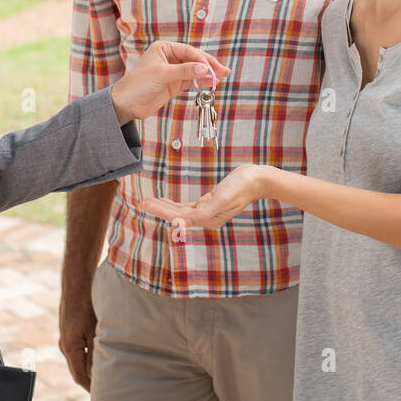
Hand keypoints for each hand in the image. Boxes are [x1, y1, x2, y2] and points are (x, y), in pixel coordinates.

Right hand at [58, 289, 96, 391]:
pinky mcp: (68, 332)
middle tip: (104, 386)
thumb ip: (94, 354)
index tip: (100, 392)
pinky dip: (86, 356)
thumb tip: (95, 375)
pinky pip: (77, 350)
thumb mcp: (93, 332)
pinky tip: (98, 355)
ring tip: (104, 372)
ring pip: (77, 360)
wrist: (76, 285)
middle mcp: (64, 346)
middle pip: (77, 371)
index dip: (90, 387)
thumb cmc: (86, 306)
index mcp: (70, 348)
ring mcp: (65, 339)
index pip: (79, 376)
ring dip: (88, 367)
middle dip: (89, 379)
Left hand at [109, 40, 230, 124]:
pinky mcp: (174, 84)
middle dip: (209, 65)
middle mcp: (169, 58)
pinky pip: (191, 80)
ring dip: (208, 74)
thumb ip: (184, 71)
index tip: (211, 69)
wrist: (126, 104)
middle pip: (194, 59)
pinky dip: (201, 82)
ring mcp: (173, 71)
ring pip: (195, 70)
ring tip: (222, 77)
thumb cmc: (137, 84)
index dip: (201, 59)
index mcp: (163, 48)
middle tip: (223, 71)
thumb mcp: (162, 75)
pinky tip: (211, 83)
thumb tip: (205, 69)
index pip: (188, 51)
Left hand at [141, 163, 271, 232]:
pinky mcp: (209, 203)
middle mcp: (207, 218)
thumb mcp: (223, 197)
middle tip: (143, 203)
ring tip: (149, 202)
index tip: (147, 205)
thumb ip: (205, 210)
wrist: (257, 179)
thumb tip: (184, 222)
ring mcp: (208, 211)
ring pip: (180, 212)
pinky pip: (187, 207)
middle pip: (177, 216)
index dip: (162, 211)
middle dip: (159, 209)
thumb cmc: (242, 186)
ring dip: (164, 207)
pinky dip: (174, 204)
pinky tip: (165, 200)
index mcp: (209, 219)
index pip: (180, 217)